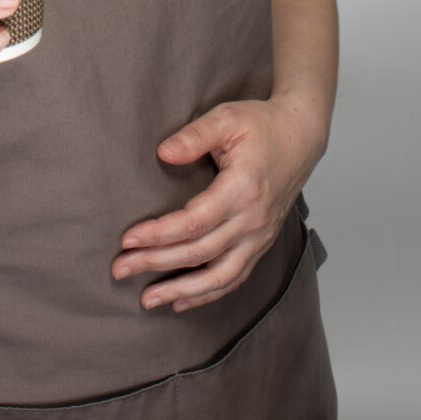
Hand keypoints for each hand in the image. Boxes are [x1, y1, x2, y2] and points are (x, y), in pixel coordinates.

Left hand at [111, 96, 324, 312]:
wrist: (300, 136)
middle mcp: (253, 220)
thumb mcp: (226, 118)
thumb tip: (162, 153)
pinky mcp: (261, 243)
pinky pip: (234, 278)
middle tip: (120, 269)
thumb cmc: (262, 125)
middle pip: (199, 253)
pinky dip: (208, 294)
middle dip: (156, 263)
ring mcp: (259, 236)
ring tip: (147, 300)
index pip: (194, 222)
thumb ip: (193, 136)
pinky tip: (182, 301)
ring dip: (181, 292)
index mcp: (242, 189)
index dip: (158, 234)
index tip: (128, 239)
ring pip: (219, 277)